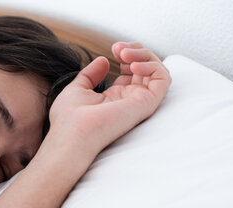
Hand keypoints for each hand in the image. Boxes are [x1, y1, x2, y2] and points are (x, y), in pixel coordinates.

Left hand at [47, 42, 170, 158]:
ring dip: (144, 55)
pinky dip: (152, 66)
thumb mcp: (77, 89)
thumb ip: (91, 75)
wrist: (71, 133)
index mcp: (114, 96)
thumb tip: (103, 60)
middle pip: (146, 68)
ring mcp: (138, 101)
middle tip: (118, 48)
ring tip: (124, 54)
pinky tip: (133, 65)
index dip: (127, 55)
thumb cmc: (69, 118)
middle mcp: (129, 99)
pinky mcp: (146, 104)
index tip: (113, 49)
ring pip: (158, 71)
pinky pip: (163, 80)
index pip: (131, 71)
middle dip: (136, 50)